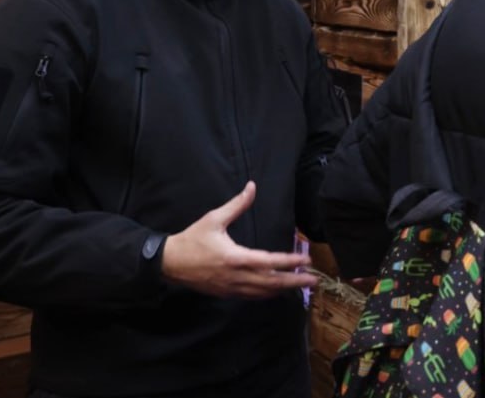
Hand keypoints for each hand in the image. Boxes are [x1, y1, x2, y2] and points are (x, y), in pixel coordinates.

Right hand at [160, 181, 316, 298]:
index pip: (269, 262)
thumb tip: (252, 187)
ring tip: (302, 286)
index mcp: (235, 257)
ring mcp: (232, 288)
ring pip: (263, 292)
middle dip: (294, 282)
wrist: (169, 263)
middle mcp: (236, 276)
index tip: (306, 260)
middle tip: (314, 281)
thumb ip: (237, 205)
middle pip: (271, 283)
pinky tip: (277, 291)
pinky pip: (252, 296)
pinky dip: (267, 294)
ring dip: (283, 289)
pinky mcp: (227, 293)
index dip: (289, 262)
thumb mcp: (214, 219)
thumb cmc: (192, 239)